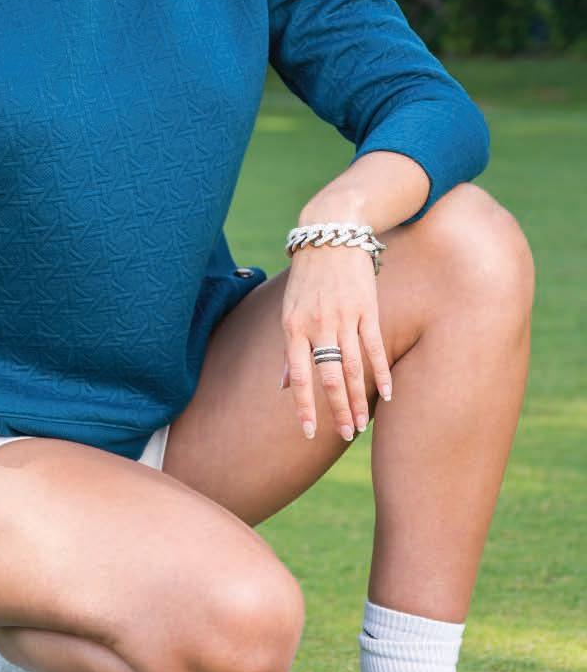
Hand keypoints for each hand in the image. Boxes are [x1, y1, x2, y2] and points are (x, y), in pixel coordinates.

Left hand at [279, 244, 392, 441]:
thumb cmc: (307, 279)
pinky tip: (386, 394)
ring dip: (358, 399)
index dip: (304, 405)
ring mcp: (345, 318)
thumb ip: (291, 351)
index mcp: (294, 328)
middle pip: (329, 377)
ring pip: (352, 367)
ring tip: (360, 426)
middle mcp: (318, 326)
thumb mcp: (290, 311)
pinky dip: (381, 372)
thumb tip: (284, 385)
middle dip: (337, 410)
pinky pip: (375, 346)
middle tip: (344, 436)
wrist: (330, 236)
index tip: (307, 432)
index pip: (300, 376)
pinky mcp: (368, 309)